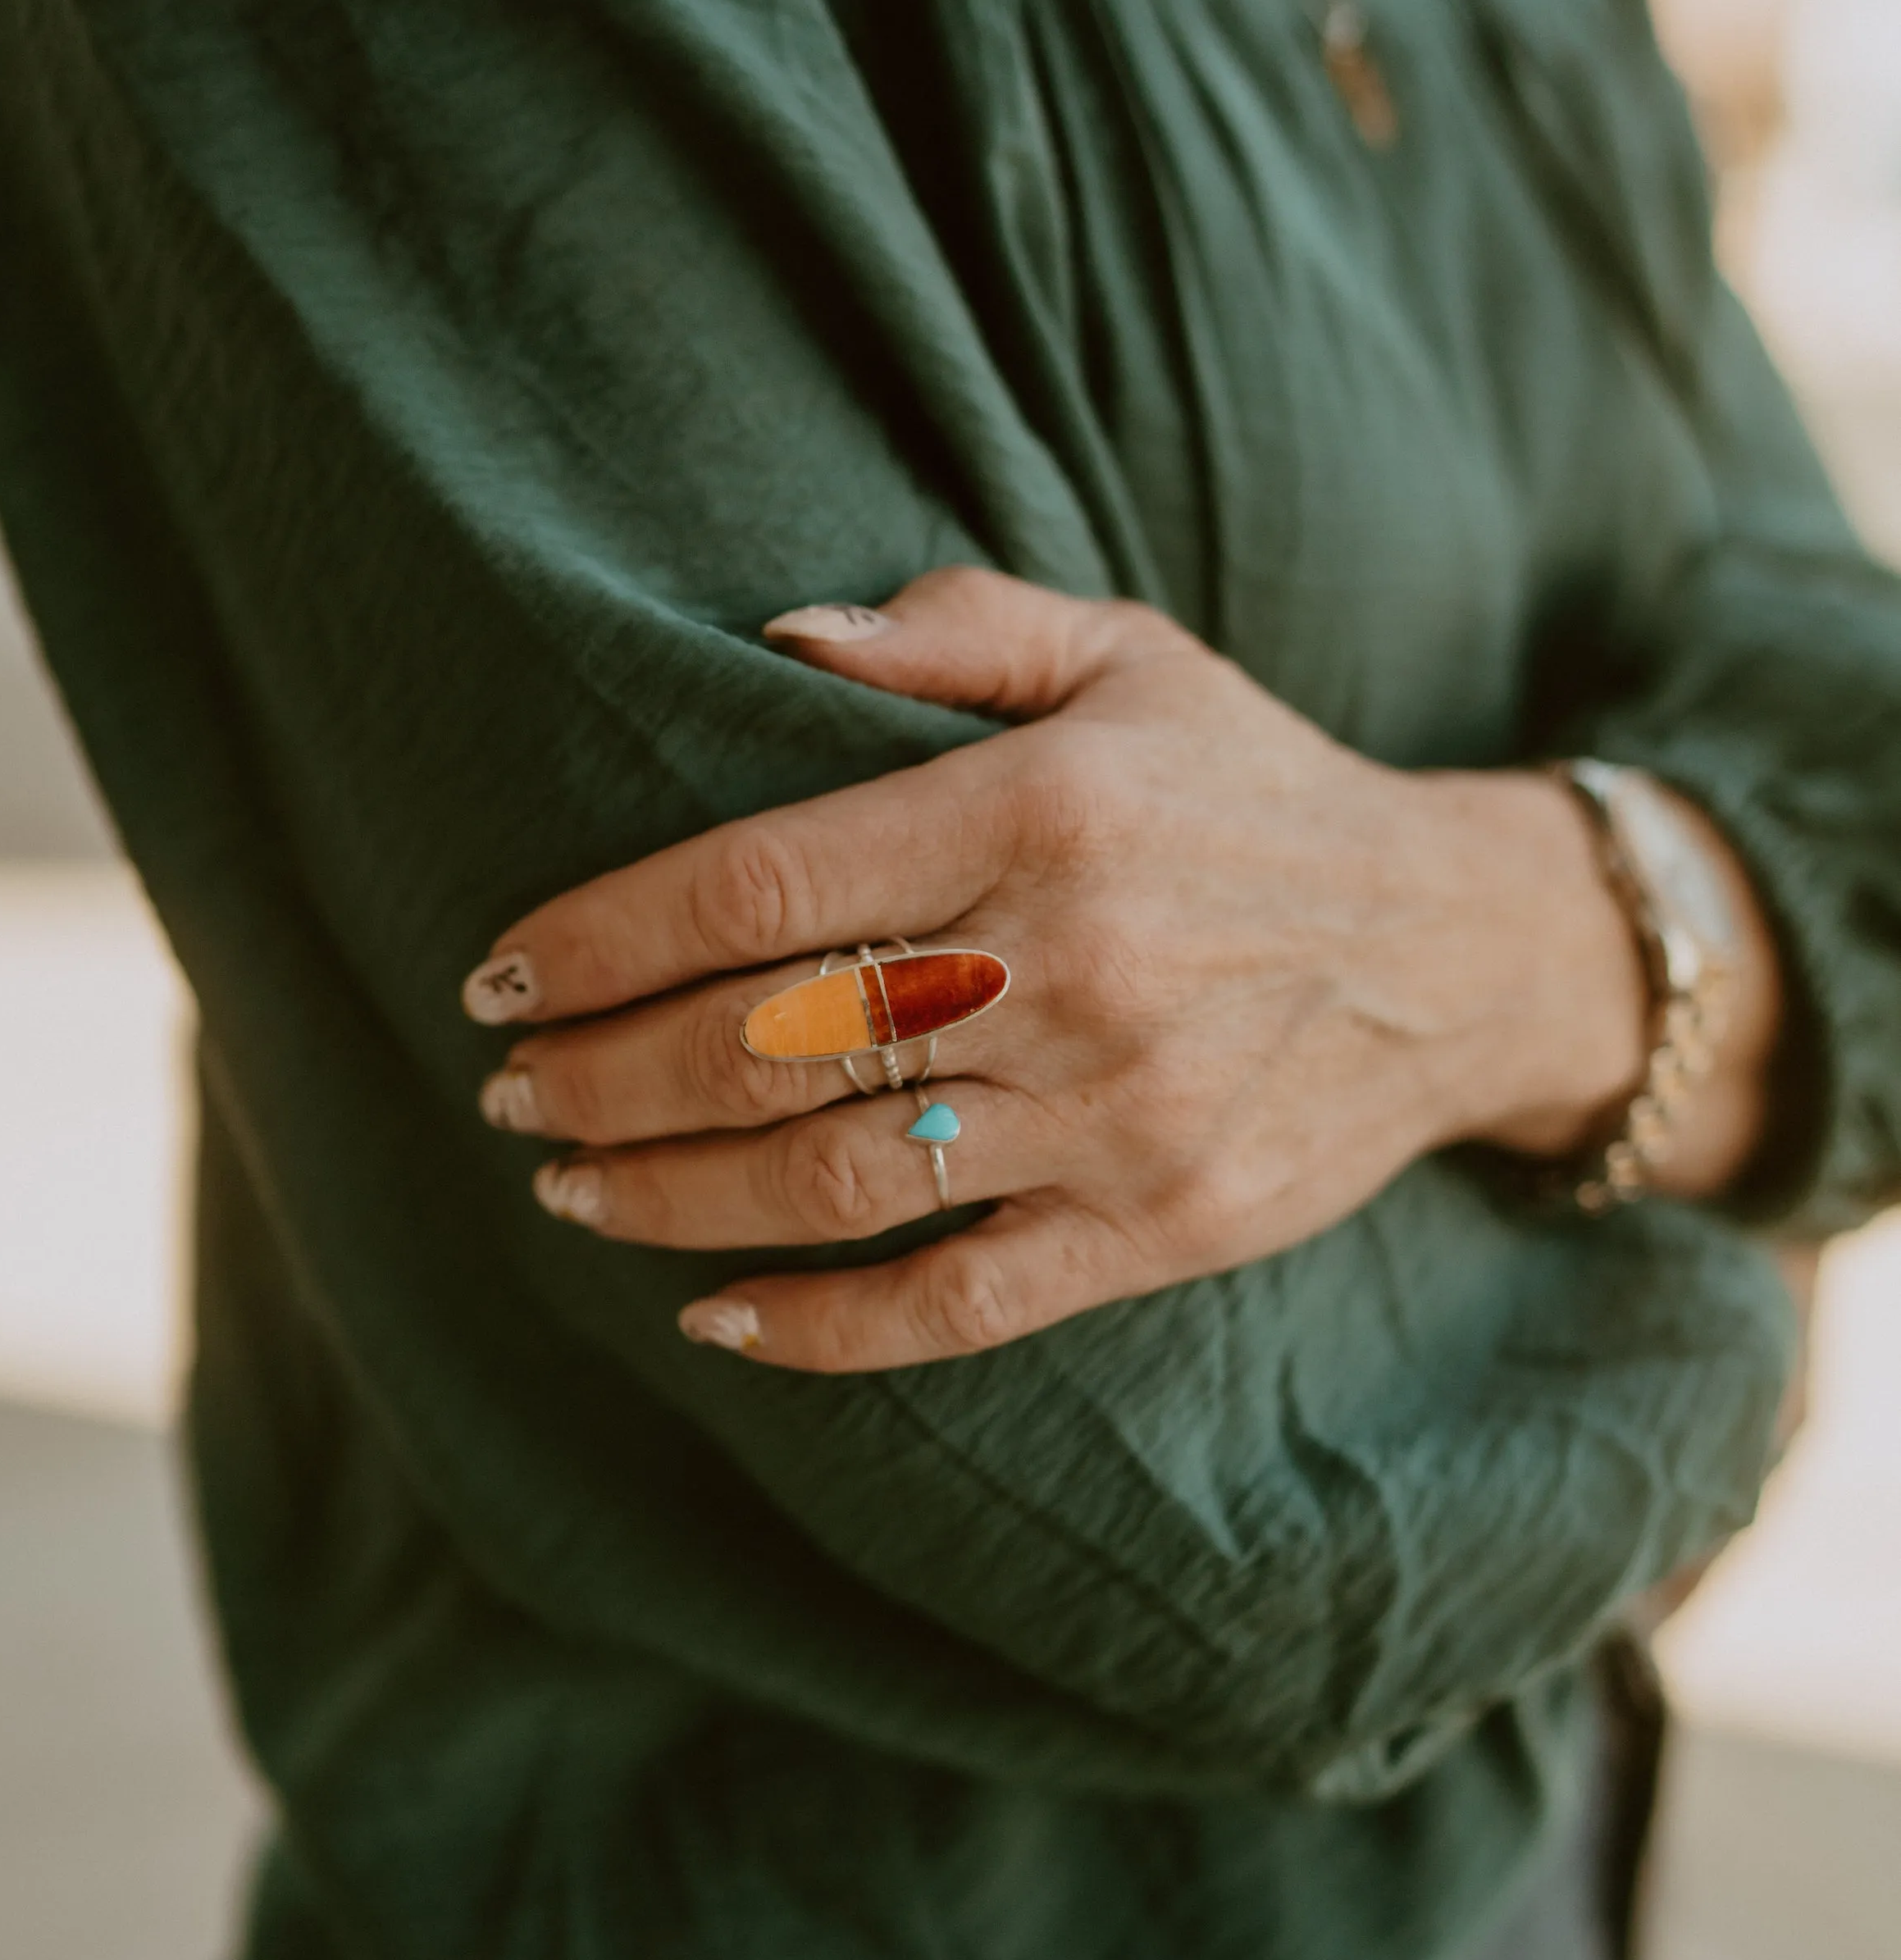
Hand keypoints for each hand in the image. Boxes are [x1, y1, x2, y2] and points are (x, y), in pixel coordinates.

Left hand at [461, 569, 1700, 1370]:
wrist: (1460, 949)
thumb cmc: (1255, 791)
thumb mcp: (1130, 655)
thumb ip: (954, 631)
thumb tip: (773, 640)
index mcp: (1043, 810)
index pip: (762, 880)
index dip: (602, 937)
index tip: (499, 975)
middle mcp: (1073, 967)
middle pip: (772, 1044)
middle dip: (604, 1076)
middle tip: (509, 1091)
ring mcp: (1118, 1116)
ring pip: (837, 1181)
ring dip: (672, 1196)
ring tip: (570, 1186)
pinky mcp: (1158, 1231)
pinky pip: (957, 1303)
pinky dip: (821, 1327)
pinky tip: (712, 1316)